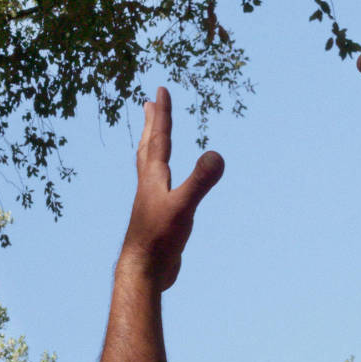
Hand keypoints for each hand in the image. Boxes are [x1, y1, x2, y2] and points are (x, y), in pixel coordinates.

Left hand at [119, 87, 223, 291]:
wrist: (143, 271)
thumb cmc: (160, 240)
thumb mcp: (184, 207)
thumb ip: (200, 181)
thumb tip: (217, 154)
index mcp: (154, 177)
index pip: (160, 138)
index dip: (162, 113)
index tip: (160, 90)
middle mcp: (149, 184)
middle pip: (149, 146)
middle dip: (152, 123)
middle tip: (149, 103)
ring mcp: (152, 200)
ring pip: (149, 166)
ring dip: (151, 145)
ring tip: (152, 136)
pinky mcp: (158, 216)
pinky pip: (159, 185)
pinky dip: (160, 173)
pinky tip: (166, 182)